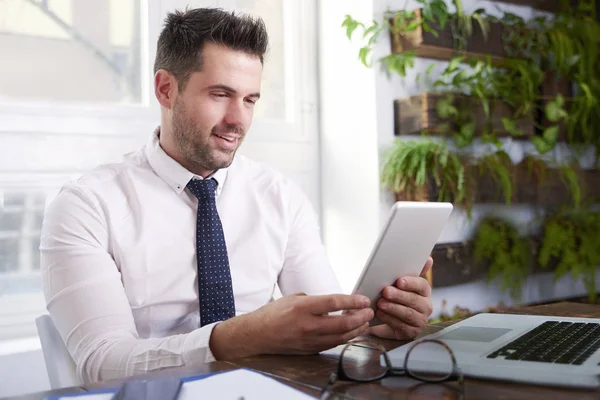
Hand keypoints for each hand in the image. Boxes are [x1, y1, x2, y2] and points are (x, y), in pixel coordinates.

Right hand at [210, 293, 373, 358]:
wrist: (257, 335)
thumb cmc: (273, 314)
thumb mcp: (293, 298)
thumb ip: (314, 300)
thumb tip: (333, 303)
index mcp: (302, 308)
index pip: (333, 303)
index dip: (351, 301)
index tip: (363, 299)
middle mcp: (306, 325)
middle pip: (341, 323)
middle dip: (360, 317)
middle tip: (369, 312)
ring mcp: (308, 340)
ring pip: (340, 337)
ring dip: (356, 330)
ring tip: (365, 322)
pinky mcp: (309, 349)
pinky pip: (332, 344)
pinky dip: (345, 338)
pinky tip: (352, 332)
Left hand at [368, 257, 433, 339]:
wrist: (391, 319)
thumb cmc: (397, 297)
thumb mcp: (403, 284)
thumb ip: (412, 270)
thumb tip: (428, 259)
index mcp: (424, 292)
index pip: (422, 285)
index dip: (411, 283)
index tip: (399, 281)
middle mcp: (426, 306)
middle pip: (414, 300)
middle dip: (399, 296)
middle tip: (386, 291)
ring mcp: (420, 320)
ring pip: (407, 314)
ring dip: (393, 308)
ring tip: (380, 303)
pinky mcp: (412, 332)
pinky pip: (401, 326)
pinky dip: (389, 319)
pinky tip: (380, 313)